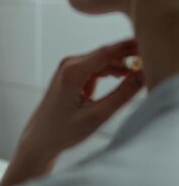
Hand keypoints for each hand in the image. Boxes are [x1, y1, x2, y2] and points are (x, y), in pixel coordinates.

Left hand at [0, 39, 144, 185]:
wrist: (40, 138)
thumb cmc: (62, 130)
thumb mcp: (97, 116)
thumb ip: (122, 95)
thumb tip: (141, 76)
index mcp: (72, 72)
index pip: (107, 52)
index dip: (129, 48)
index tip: (145, 50)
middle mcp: (68, 64)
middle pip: (106, 54)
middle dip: (127, 58)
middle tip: (144, 69)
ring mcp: (68, 68)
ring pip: (102, 61)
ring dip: (119, 68)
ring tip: (134, 80)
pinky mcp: (70, 74)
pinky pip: (96, 68)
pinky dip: (110, 73)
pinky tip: (120, 81)